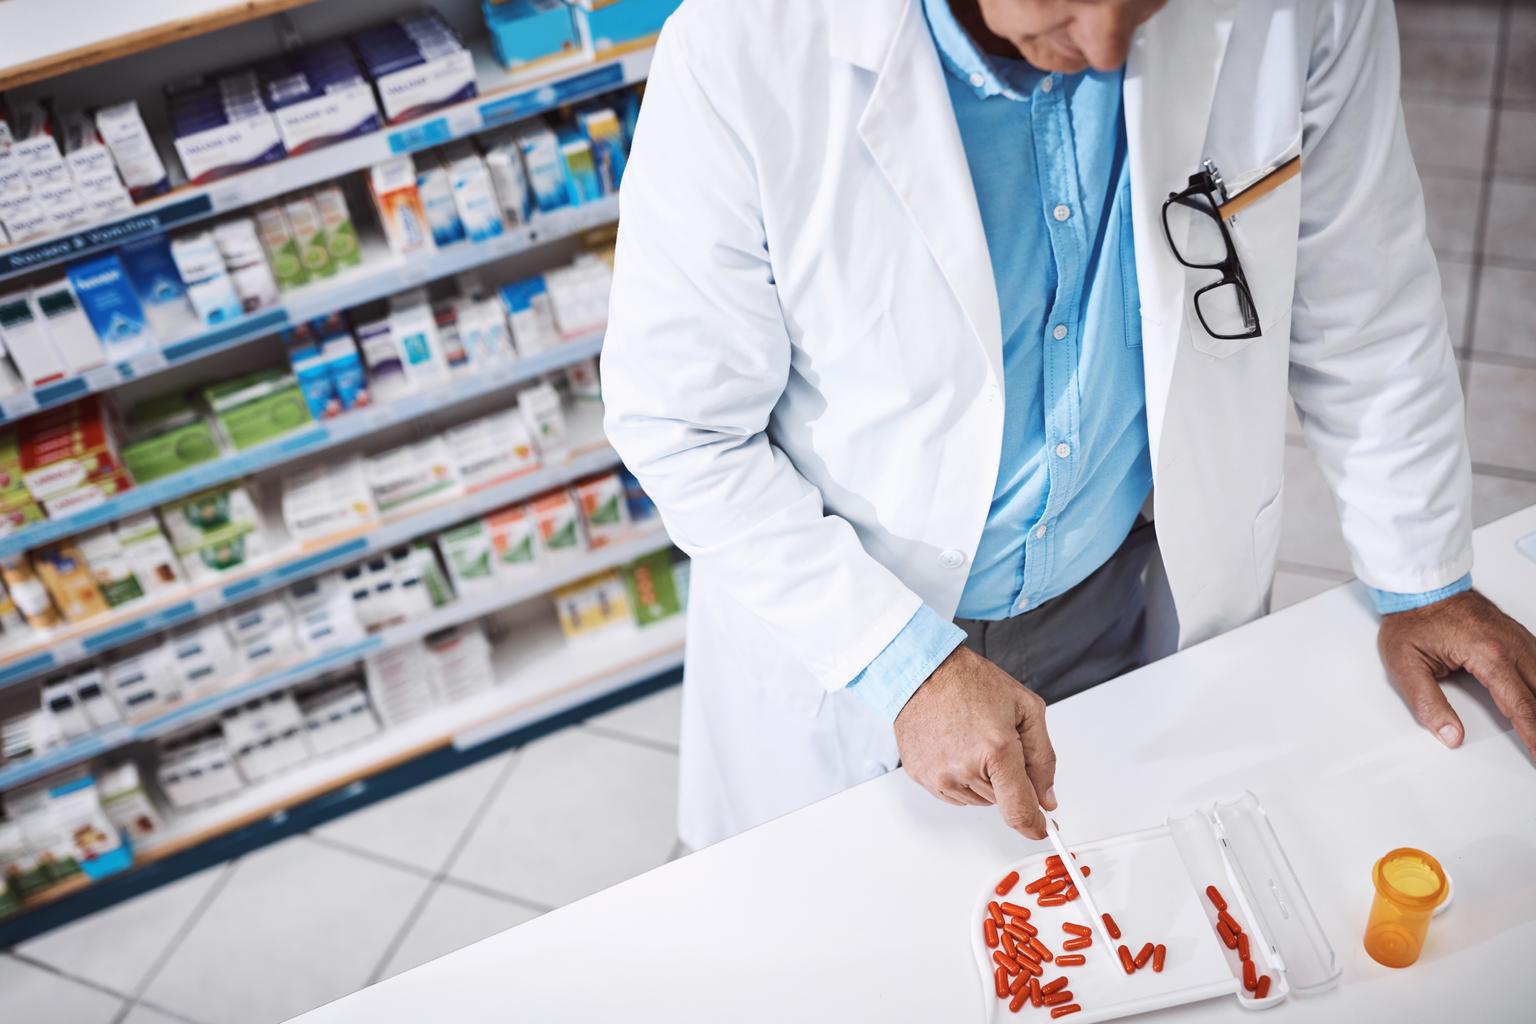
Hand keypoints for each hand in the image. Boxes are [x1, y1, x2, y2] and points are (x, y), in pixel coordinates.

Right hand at [894, 644, 1057, 837]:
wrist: (924, 672)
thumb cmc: (972, 682)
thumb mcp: (1026, 709)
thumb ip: (1043, 758)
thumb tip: (1046, 797)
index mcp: (996, 750)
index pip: (1019, 809)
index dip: (1035, 824)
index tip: (1043, 828)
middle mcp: (964, 768)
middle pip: (1001, 801)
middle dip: (1006, 778)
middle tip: (996, 742)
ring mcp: (939, 775)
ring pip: (978, 799)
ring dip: (983, 779)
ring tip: (972, 740)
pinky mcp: (921, 776)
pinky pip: (953, 794)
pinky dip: (961, 778)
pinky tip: (956, 748)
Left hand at [1378, 590, 1535, 757]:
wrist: (1420, 586)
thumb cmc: (1413, 620)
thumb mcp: (1405, 664)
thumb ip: (1428, 703)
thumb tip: (1450, 734)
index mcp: (1488, 655)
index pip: (1521, 707)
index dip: (1534, 736)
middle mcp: (1512, 646)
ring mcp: (1519, 639)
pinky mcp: (1518, 637)